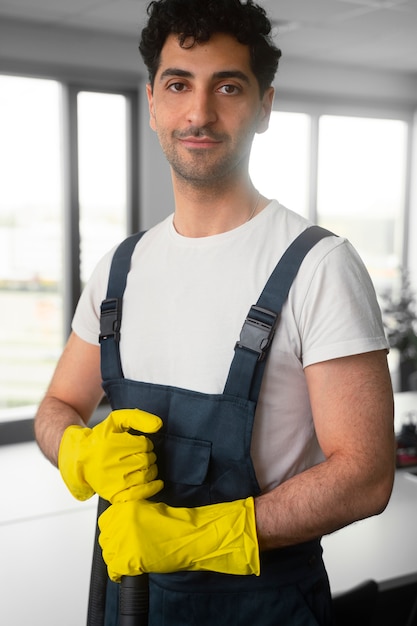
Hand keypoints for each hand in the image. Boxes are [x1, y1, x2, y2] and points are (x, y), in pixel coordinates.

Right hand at [58, 408, 163, 502]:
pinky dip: (151, 488)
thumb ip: (137, 417)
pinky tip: (156, 482)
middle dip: (149, 456)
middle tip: (142, 454)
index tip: (140, 444)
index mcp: (110, 444)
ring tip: (144, 466)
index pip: (144, 444)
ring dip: (151, 470)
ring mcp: (112, 481)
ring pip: (145, 475)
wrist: (79, 459)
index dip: (146, 443)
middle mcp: (110, 463)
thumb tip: (158, 425)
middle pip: (146, 460)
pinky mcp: (113, 494)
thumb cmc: (101, 438)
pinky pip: (138, 493)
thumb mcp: (116, 420)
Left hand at [98, 497, 259, 581]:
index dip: (112, 529)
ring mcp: (124, 541)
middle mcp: (122, 522)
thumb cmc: (178, 524)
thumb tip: (120, 524)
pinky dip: (120, 574)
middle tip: (127, 548)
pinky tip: (130, 571)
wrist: (192, 537)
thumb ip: (131, 515)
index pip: (105, 520)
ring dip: (117, 558)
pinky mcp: (128, 560)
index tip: (118, 534)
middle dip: (114, 544)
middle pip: (105, 538)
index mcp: (127, 507)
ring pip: (108, 555)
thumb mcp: (151, 510)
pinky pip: (114, 571)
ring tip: (131, 559)